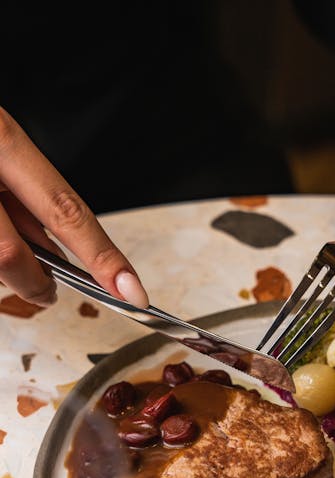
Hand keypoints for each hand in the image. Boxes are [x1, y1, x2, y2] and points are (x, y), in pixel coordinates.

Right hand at [0, 107, 148, 306]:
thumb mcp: (1, 147)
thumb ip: (28, 198)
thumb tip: (56, 254)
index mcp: (1, 138)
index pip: (66, 210)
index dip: (103, 257)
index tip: (133, 292)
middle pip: (9, 255)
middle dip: (35, 284)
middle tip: (50, 292)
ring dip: (1, 266)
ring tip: (0, 233)